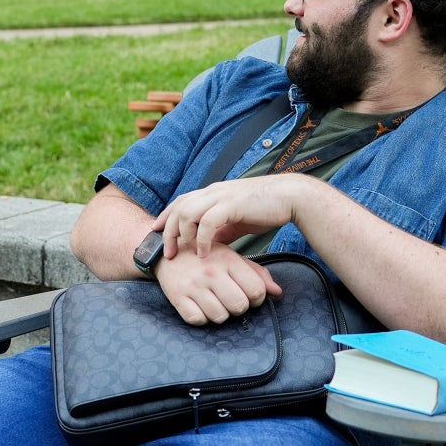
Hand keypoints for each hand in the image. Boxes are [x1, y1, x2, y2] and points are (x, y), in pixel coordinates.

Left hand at [154, 176, 299, 257]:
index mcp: (212, 193)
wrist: (290, 198)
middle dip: (168, 230)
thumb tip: (208, 246)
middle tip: (167, 252)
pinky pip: (208, 221)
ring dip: (182, 234)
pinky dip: (202, 238)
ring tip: (183, 253)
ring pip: (188, 212)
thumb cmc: (265, 209)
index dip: (166, 217)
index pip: (180, 201)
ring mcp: (222, 196)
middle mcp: (213, 191)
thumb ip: (220, 230)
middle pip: (178, 207)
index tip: (155, 233)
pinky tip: (204, 254)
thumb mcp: (236, 221)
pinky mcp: (232, 204)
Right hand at [154, 241, 280, 323]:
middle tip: (231, 300)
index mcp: (227, 260)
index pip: (256, 290)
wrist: (164, 251)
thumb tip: (277, 292)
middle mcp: (211, 272)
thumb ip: (256, 273)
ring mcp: (193, 285)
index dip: (257, 299)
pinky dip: (201, 317)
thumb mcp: (230, 256)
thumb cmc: (203, 255)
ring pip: (220, 317)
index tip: (248, 296)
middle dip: (239, 308)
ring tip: (214, 302)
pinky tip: (200, 306)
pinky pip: (198, 320)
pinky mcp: (177, 297)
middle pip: (240, 306)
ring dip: (220, 314)